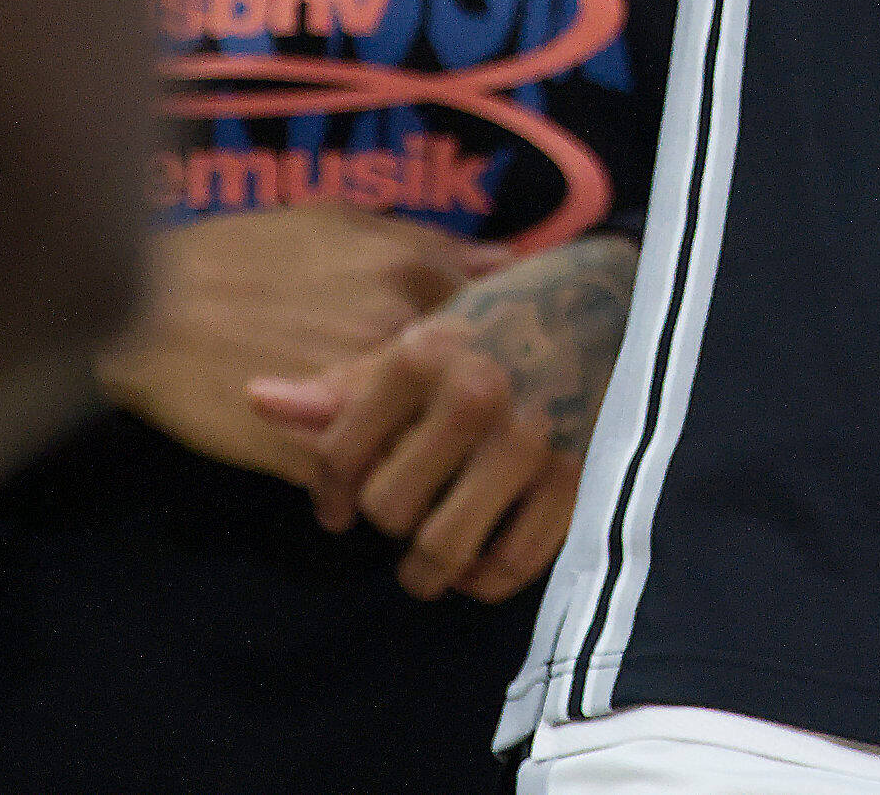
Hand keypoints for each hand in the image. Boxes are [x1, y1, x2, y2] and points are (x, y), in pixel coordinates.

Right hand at [94, 203, 483, 480]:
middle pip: (469, 395)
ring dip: (416, 468)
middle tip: (442, 435)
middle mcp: (397, 331)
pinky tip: (340, 496)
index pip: (495, 329)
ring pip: (424, 450)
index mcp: (409, 272)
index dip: (488, 359)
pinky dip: (355, 497)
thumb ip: (426, 243)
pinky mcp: (312, 450)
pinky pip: (361, 489)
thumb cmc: (236, 254)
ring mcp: (358, 392)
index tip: (475, 377)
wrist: (145, 307)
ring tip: (395, 473)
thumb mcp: (336, 222)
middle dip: (461, 421)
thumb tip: (509, 264)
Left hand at [248, 234, 637, 601]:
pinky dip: (483, 578)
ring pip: (439, 550)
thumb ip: (347, 380)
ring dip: (426, 567)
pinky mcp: (576, 480)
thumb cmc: (509, 318)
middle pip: (386, 508)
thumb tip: (256, 401)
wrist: (623, 301)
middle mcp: (473, 394)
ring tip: (429, 552)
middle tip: (403, 509)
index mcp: (426, 352)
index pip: (338, 452)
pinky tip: (480, 554)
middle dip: (386, 519)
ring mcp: (529, 441)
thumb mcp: (429, 333)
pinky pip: (507, 568)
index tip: (338, 507)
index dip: (327, 492)